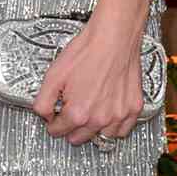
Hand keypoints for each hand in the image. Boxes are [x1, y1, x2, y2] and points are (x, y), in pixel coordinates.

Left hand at [31, 19, 143, 146]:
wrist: (113, 37)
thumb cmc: (87, 52)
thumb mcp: (52, 76)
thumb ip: (43, 102)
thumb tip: (44, 116)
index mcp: (78, 113)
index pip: (58, 132)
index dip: (52, 122)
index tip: (55, 116)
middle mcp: (100, 118)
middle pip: (78, 138)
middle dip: (70, 127)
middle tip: (70, 111)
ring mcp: (119, 115)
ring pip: (101, 137)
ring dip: (93, 129)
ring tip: (89, 113)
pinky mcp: (133, 108)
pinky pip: (123, 130)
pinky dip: (114, 126)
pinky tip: (107, 115)